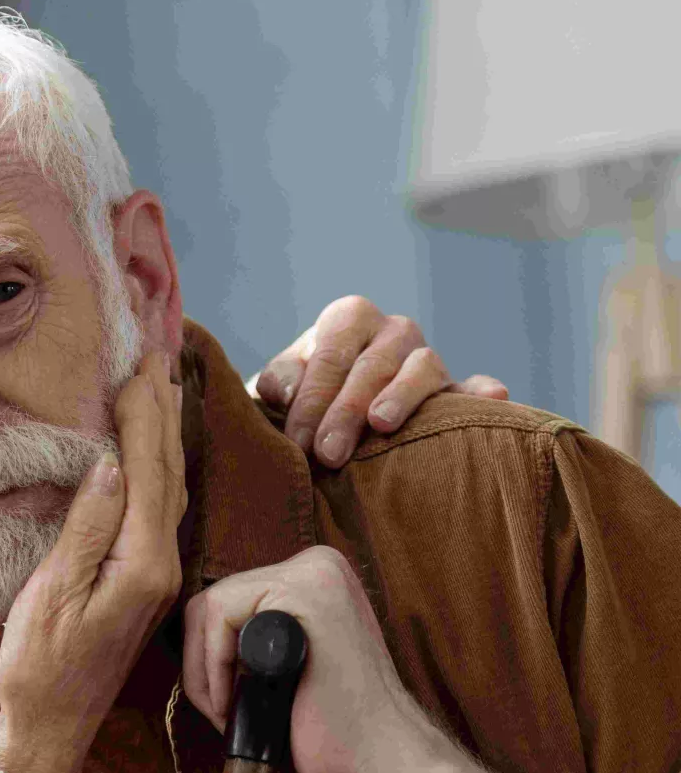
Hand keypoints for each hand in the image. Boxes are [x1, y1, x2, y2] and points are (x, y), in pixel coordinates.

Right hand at [0, 352, 185, 772]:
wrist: (51, 729)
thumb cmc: (40, 666)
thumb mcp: (53, 594)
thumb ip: (86, 529)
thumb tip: (109, 465)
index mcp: (141, 561)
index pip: (149, 469)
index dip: (143, 414)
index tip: (135, 365)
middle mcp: (159, 563)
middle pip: (168, 470)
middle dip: (160, 411)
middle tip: (152, 357)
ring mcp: (153, 573)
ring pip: (167, 487)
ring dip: (161, 433)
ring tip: (155, 388)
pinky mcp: (141, 581)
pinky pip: (156, 508)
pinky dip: (154, 467)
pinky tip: (144, 452)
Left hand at [181, 545, 436, 772]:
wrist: (382, 764)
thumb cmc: (334, 732)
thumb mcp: (287, 668)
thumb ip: (253, 640)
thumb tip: (192, 635)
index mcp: (316, 579)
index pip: (227, 602)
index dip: (208, 658)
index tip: (224, 702)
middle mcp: (318, 564)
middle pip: (212, 602)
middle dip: (201, 664)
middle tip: (222, 711)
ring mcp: (314, 573)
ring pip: (209, 608)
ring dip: (203, 671)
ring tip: (229, 712)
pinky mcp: (304, 593)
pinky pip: (219, 617)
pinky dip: (213, 668)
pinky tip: (236, 704)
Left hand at [255, 296, 510, 467]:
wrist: (330, 409)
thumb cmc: (301, 397)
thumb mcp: (280, 384)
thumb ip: (279, 380)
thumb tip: (286, 392)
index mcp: (348, 318)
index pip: (331, 355)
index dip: (312, 399)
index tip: (298, 442)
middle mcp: (393, 330)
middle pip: (372, 365)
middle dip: (347, 411)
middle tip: (327, 454)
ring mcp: (426, 358)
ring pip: (421, 367)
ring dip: (401, 396)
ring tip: (382, 424)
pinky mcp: (454, 390)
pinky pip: (472, 388)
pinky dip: (482, 392)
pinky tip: (495, 398)